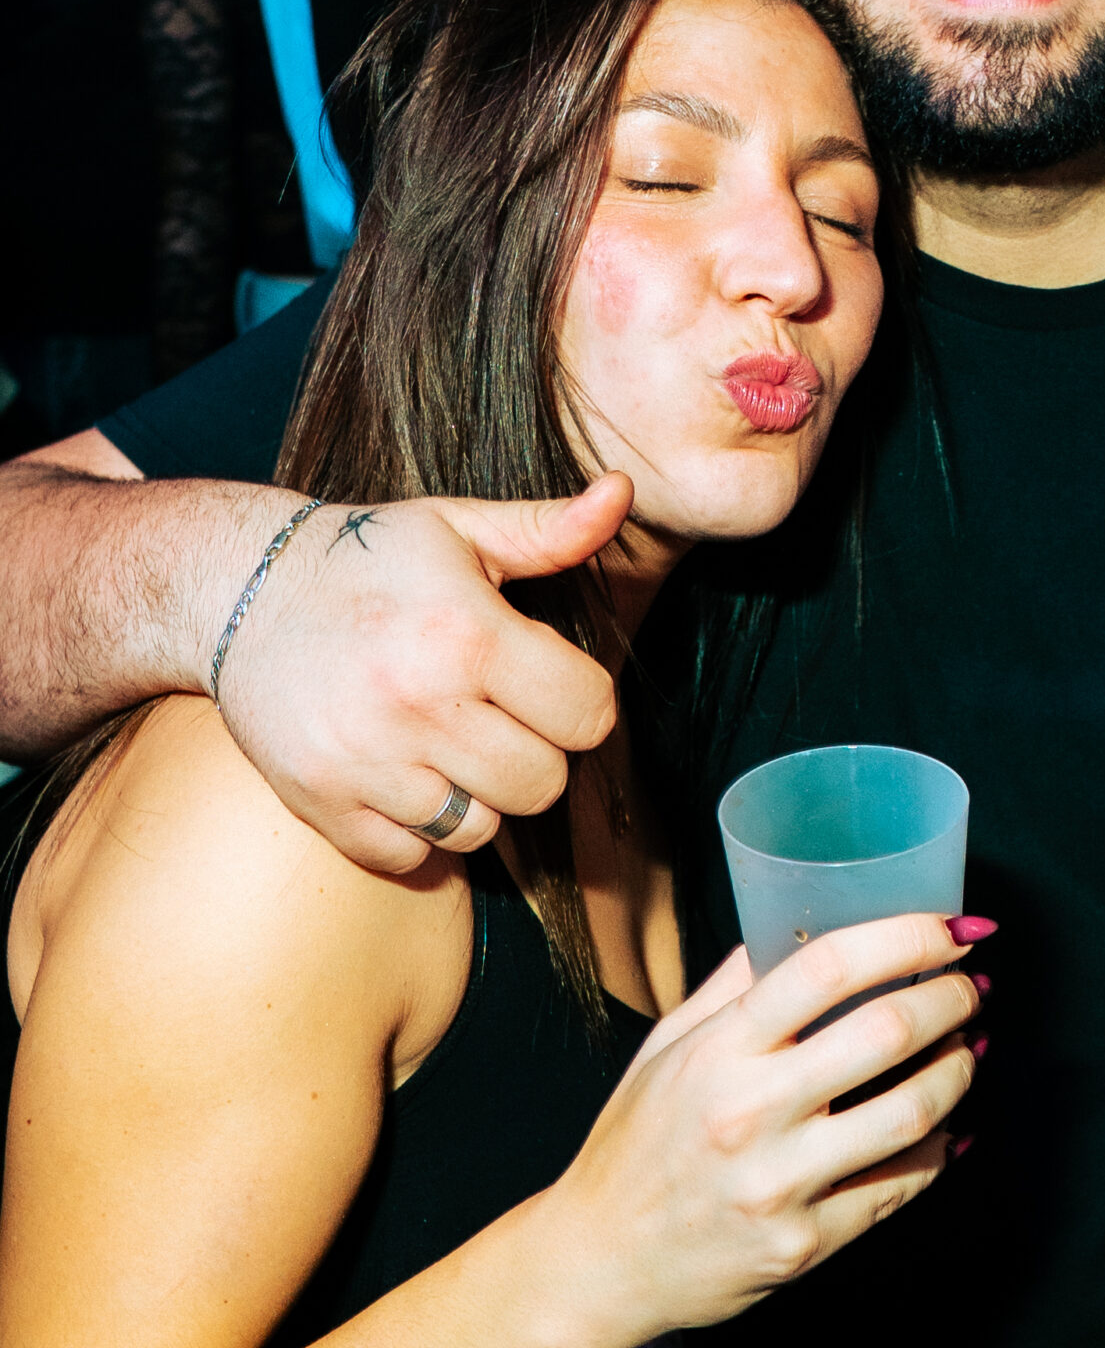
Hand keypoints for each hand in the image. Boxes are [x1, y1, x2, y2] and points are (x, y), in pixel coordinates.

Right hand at [214, 477, 631, 873]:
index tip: (545, 679)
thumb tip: (622, 491)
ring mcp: (365, 760)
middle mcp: (417, 702)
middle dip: (535, 749)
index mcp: (466, 632)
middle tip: (495, 711)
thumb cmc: (367, 557)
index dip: (580, 699)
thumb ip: (549, 528)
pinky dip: (418, 830)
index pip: (589, 714)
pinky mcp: (320, 801)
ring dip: (479, 793)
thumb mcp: (458, 528)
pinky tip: (402, 774)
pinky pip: (413, 856)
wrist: (240, 589)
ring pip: (482, 827)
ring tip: (449, 741)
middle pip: (544, 782)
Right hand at [539, 914, 981, 1347]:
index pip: (826, 967)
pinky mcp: (806, 1244)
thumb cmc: (635, 1144)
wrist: (602, 1264)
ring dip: (959, 1070)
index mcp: (717, 1051)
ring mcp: (780, 1184)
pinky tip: (947, 1124)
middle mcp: (750, 1112)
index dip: (903, 937)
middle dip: (951, 999)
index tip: (948, 927)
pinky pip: (901, 1185)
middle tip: (971, 986)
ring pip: (912, 1112)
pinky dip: (941, 1147)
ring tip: (968, 1048)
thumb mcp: (667, 1048)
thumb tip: (798, 921)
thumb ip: (734, 986)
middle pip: (886, 1032)